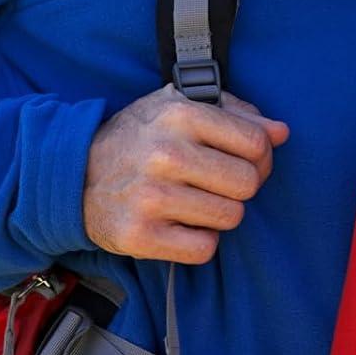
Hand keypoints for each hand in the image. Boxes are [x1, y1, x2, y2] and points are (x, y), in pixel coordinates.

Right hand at [82, 87, 288, 262]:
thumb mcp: (180, 105)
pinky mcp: (140, 236)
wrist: (74, 174)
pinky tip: (182, 224)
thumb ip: (235, 112)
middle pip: (248, 183)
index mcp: (181, 115)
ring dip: (221, 214)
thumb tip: (281, 131)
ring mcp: (152, 197)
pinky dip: (200, 241)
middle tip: (223, 184)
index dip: (262, 155)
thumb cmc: (140, 136)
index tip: (247, 160)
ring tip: (199, 201)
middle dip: (243, 186)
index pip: (256, 142)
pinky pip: (204, 249)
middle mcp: (166, 154)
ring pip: (230, 217)